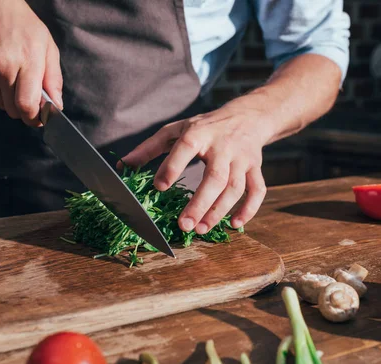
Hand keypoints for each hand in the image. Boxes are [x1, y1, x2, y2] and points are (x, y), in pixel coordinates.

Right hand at [0, 0, 61, 126]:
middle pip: (13, 110)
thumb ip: (53, 79)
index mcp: (26, 60)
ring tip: (15, 78)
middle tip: (31, 101)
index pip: (27, 105)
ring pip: (0, 104)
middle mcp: (2, 66)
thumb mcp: (47, 46)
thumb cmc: (23, 25)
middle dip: (24, 111)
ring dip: (10, 100)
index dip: (34, 118)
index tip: (40, 119)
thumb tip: (56, 106)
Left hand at [120, 94, 270, 234]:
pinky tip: (235, 224)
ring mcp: (242, 158)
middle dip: (200, 203)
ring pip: (235, 187)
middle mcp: (223, 146)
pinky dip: (249, 209)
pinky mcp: (255, 168)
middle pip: (215, 177)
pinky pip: (257, 190)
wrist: (248, 116)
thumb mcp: (176, 130)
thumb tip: (123, 167)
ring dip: (219, 210)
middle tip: (184, 225)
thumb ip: (149, 149)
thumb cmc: (205, 127)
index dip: (173, 167)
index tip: (160, 187)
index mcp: (199, 133)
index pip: (185, 148)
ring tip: (201, 229)